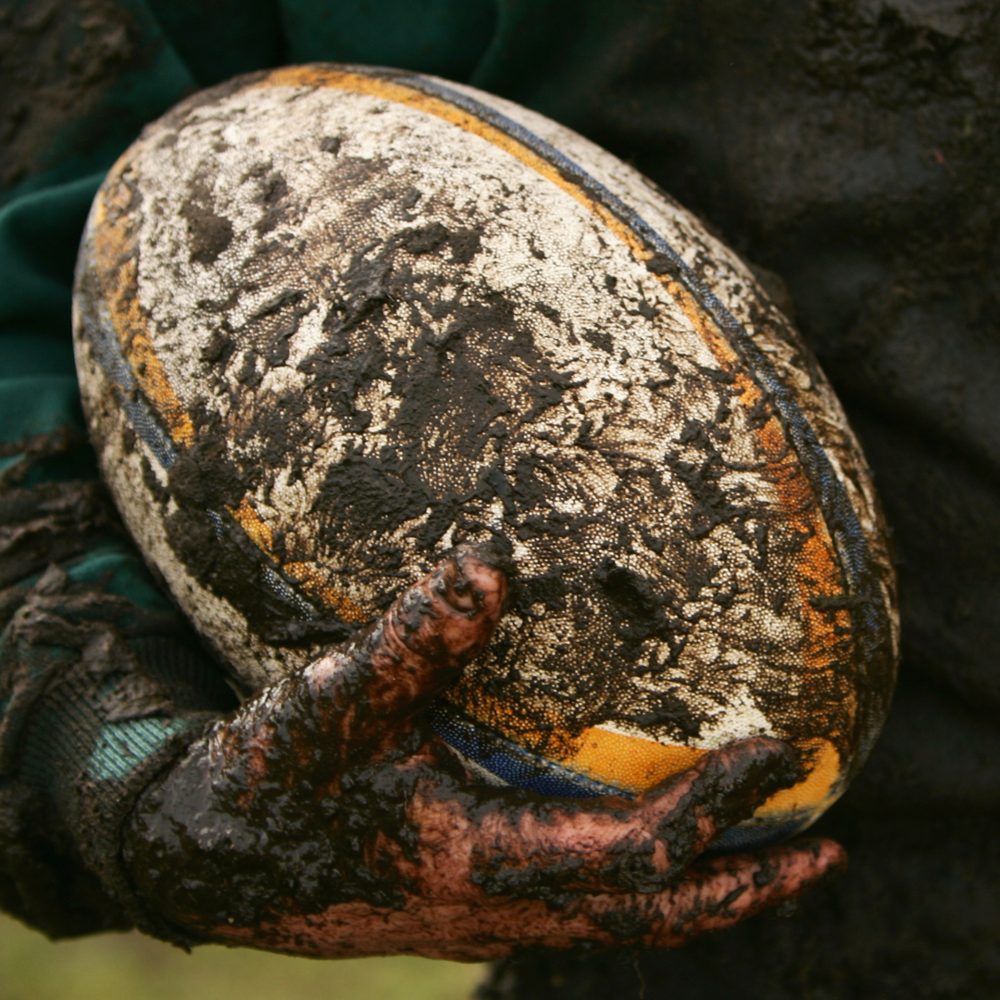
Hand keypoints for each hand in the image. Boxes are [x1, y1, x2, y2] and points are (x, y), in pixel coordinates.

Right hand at [124, 544, 844, 960]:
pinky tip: (646, 848)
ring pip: (621, 925)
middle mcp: (499, 907)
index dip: (716, 805)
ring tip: (763, 858)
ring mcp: (486, 916)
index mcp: (483, 863)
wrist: (209, 860)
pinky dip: (642, 887)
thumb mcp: (335, 702)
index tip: (780, 751)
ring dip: (703, 893)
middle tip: (824, 851)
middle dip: (745, 885)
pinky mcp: (468, 903)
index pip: (639, 852)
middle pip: (653, 918)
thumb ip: (414, 635)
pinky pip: (583, 911)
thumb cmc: (271, 781)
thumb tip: (494, 561)